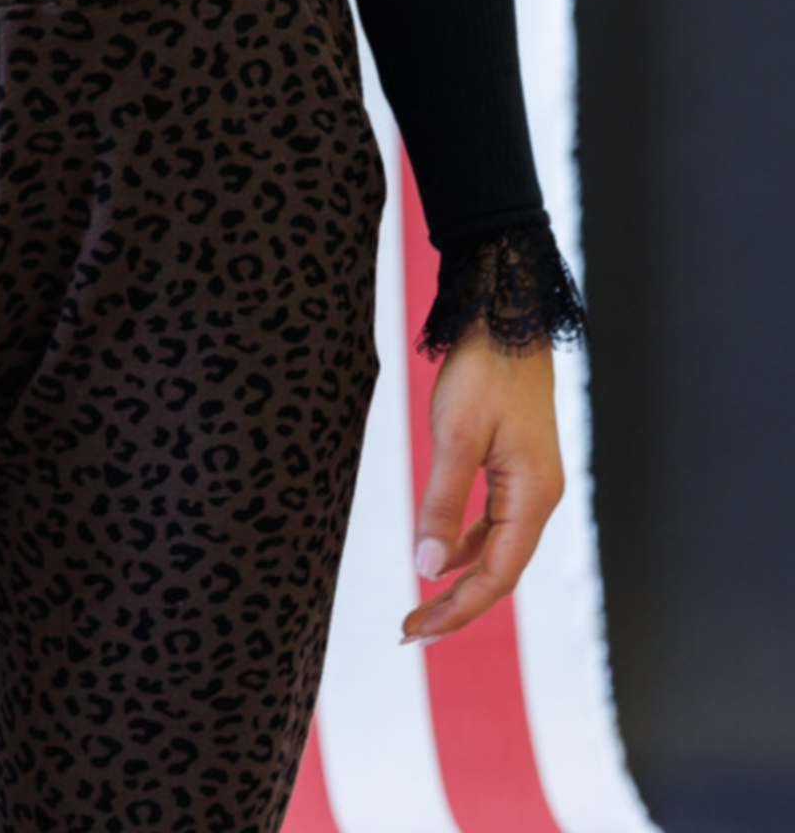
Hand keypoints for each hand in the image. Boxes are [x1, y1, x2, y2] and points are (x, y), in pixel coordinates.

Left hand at [399, 320, 566, 644]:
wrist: (506, 318)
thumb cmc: (484, 372)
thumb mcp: (454, 437)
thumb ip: (442, 504)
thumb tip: (427, 566)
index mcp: (532, 498)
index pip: (495, 576)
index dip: (456, 609)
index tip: (416, 630)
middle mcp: (539, 498)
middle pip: (499, 571)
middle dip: (456, 605)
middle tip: (411, 632)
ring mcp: (530, 483)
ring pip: (496, 549)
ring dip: (459, 578)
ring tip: (422, 604)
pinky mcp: (516, 467)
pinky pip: (493, 522)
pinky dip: (465, 543)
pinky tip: (441, 553)